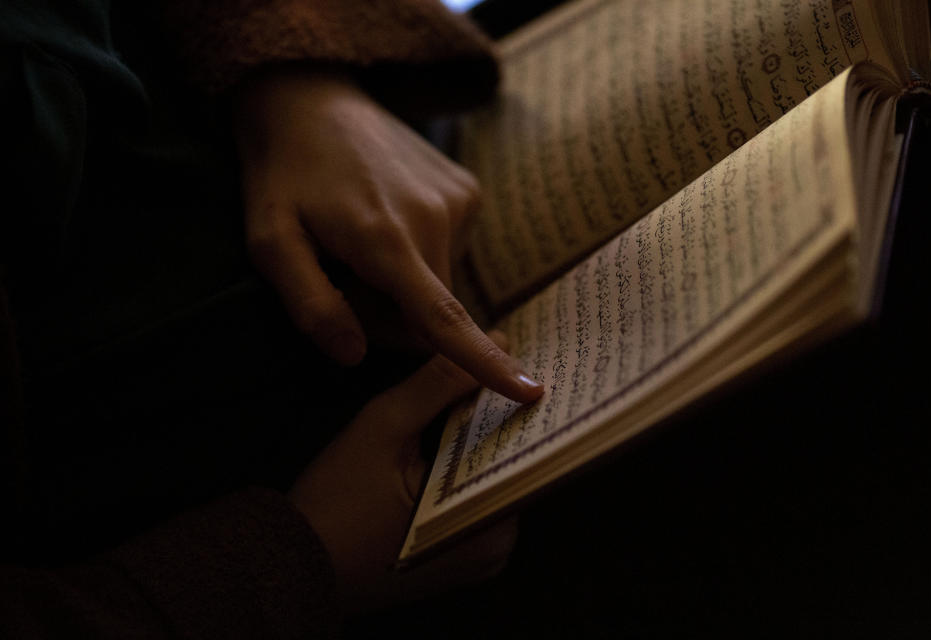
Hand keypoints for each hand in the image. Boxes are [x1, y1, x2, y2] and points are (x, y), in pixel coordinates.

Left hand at [233, 69, 541, 402]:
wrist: (311, 98)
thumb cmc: (281, 175)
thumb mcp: (269, 242)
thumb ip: (310, 304)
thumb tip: (355, 356)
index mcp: (385, 239)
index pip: (442, 319)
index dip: (483, 364)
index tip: (531, 395)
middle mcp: (435, 218)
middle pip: (432, 314)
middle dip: (391, 319)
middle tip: (342, 279)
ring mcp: (458, 200)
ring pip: (440, 284)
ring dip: (404, 286)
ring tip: (360, 243)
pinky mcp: (468, 190)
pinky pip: (449, 252)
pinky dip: (419, 256)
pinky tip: (385, 221)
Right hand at [289, 332, 517, 612]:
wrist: (291, 567)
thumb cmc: (334, 502)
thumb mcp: (383, 427)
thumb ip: (439, 384)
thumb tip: (499, 342)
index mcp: (488, 523)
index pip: (526, 448)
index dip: (521, 400)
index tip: (523, 359)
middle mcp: (495, 549)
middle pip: (510, 462)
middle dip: (500, 414)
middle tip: (501, 360)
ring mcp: (476, 559)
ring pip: (490, 477)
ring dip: (482, 437)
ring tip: (475, 389)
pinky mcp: (454, 557)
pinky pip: (471, 496)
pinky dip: (463, 464)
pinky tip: (452, 428)